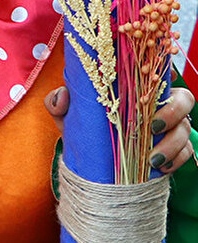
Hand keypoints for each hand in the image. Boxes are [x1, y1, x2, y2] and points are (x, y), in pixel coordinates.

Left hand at [45, 85, 194, 173]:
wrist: (88, 161)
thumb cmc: (82, 129)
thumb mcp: (67, 115)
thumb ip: (58, 102)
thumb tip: (63, 96)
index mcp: (137, 89)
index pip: (158, 74)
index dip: (163, 75)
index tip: (151, 86)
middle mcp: (158, 105)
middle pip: (184, 99)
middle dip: (174, 112)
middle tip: (153, 126)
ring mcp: (170, 127)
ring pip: (186, 128)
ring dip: (173, 143)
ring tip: (153, 158)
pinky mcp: (175, 150)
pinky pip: (186, 152)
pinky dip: (176, 160)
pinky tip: (160, 167)